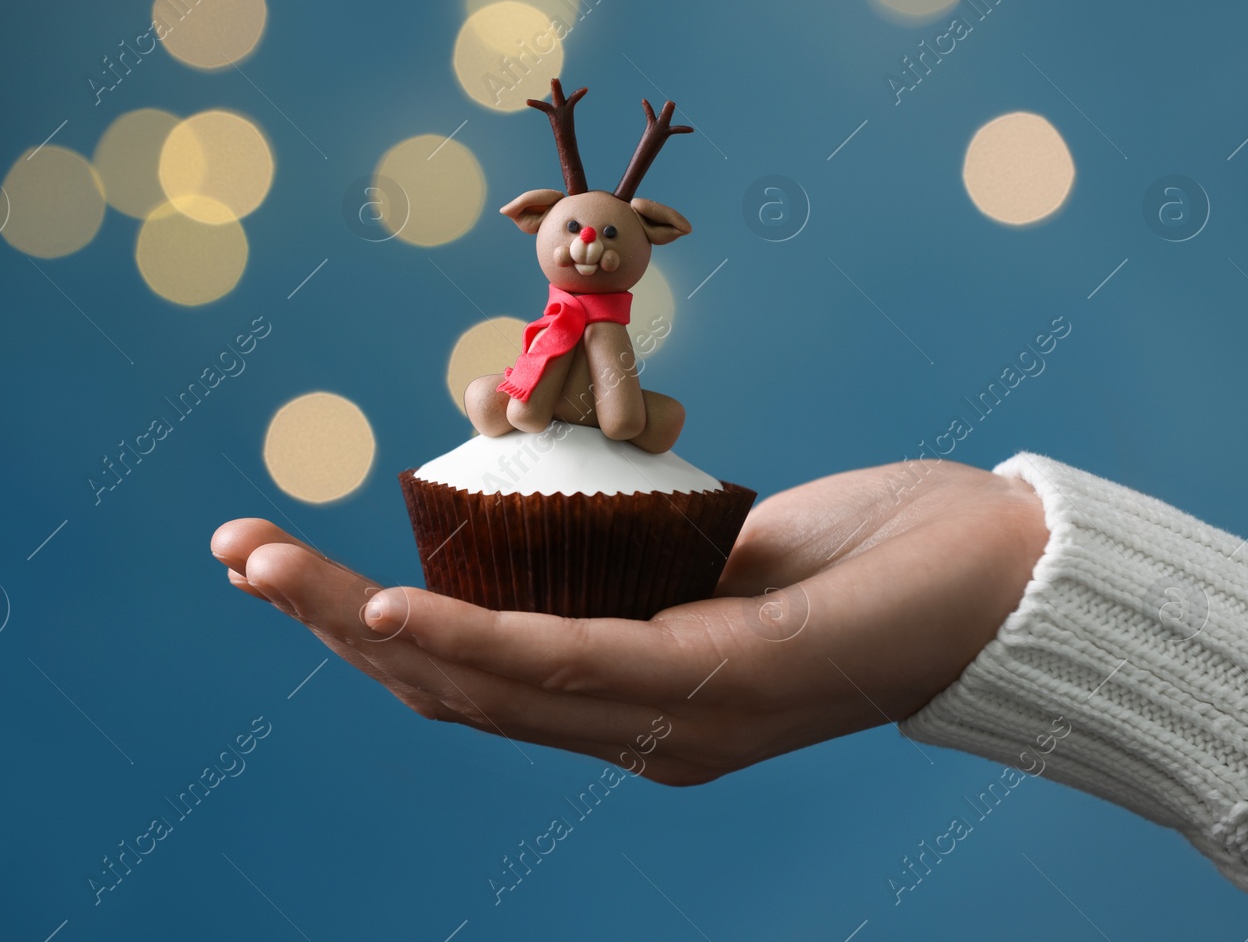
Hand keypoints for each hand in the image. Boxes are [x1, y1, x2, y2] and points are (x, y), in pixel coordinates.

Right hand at [210, 458, 1047, 784]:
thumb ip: (639, 560)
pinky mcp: (719, 691)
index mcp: (634, 700)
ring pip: (482, 685)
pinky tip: (385, 605)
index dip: (364, 629)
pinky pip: (566, 668)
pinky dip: (466, 639)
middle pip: (449, 689)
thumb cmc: (876, 552)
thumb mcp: (725, 548)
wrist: (1015, 578)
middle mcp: (640, 733)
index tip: (284, 564)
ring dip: (360, 624)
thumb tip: (563, 515)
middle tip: (233, 551)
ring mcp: (675, 724)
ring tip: (266, 566)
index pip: (473, 679)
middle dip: (325, 623)